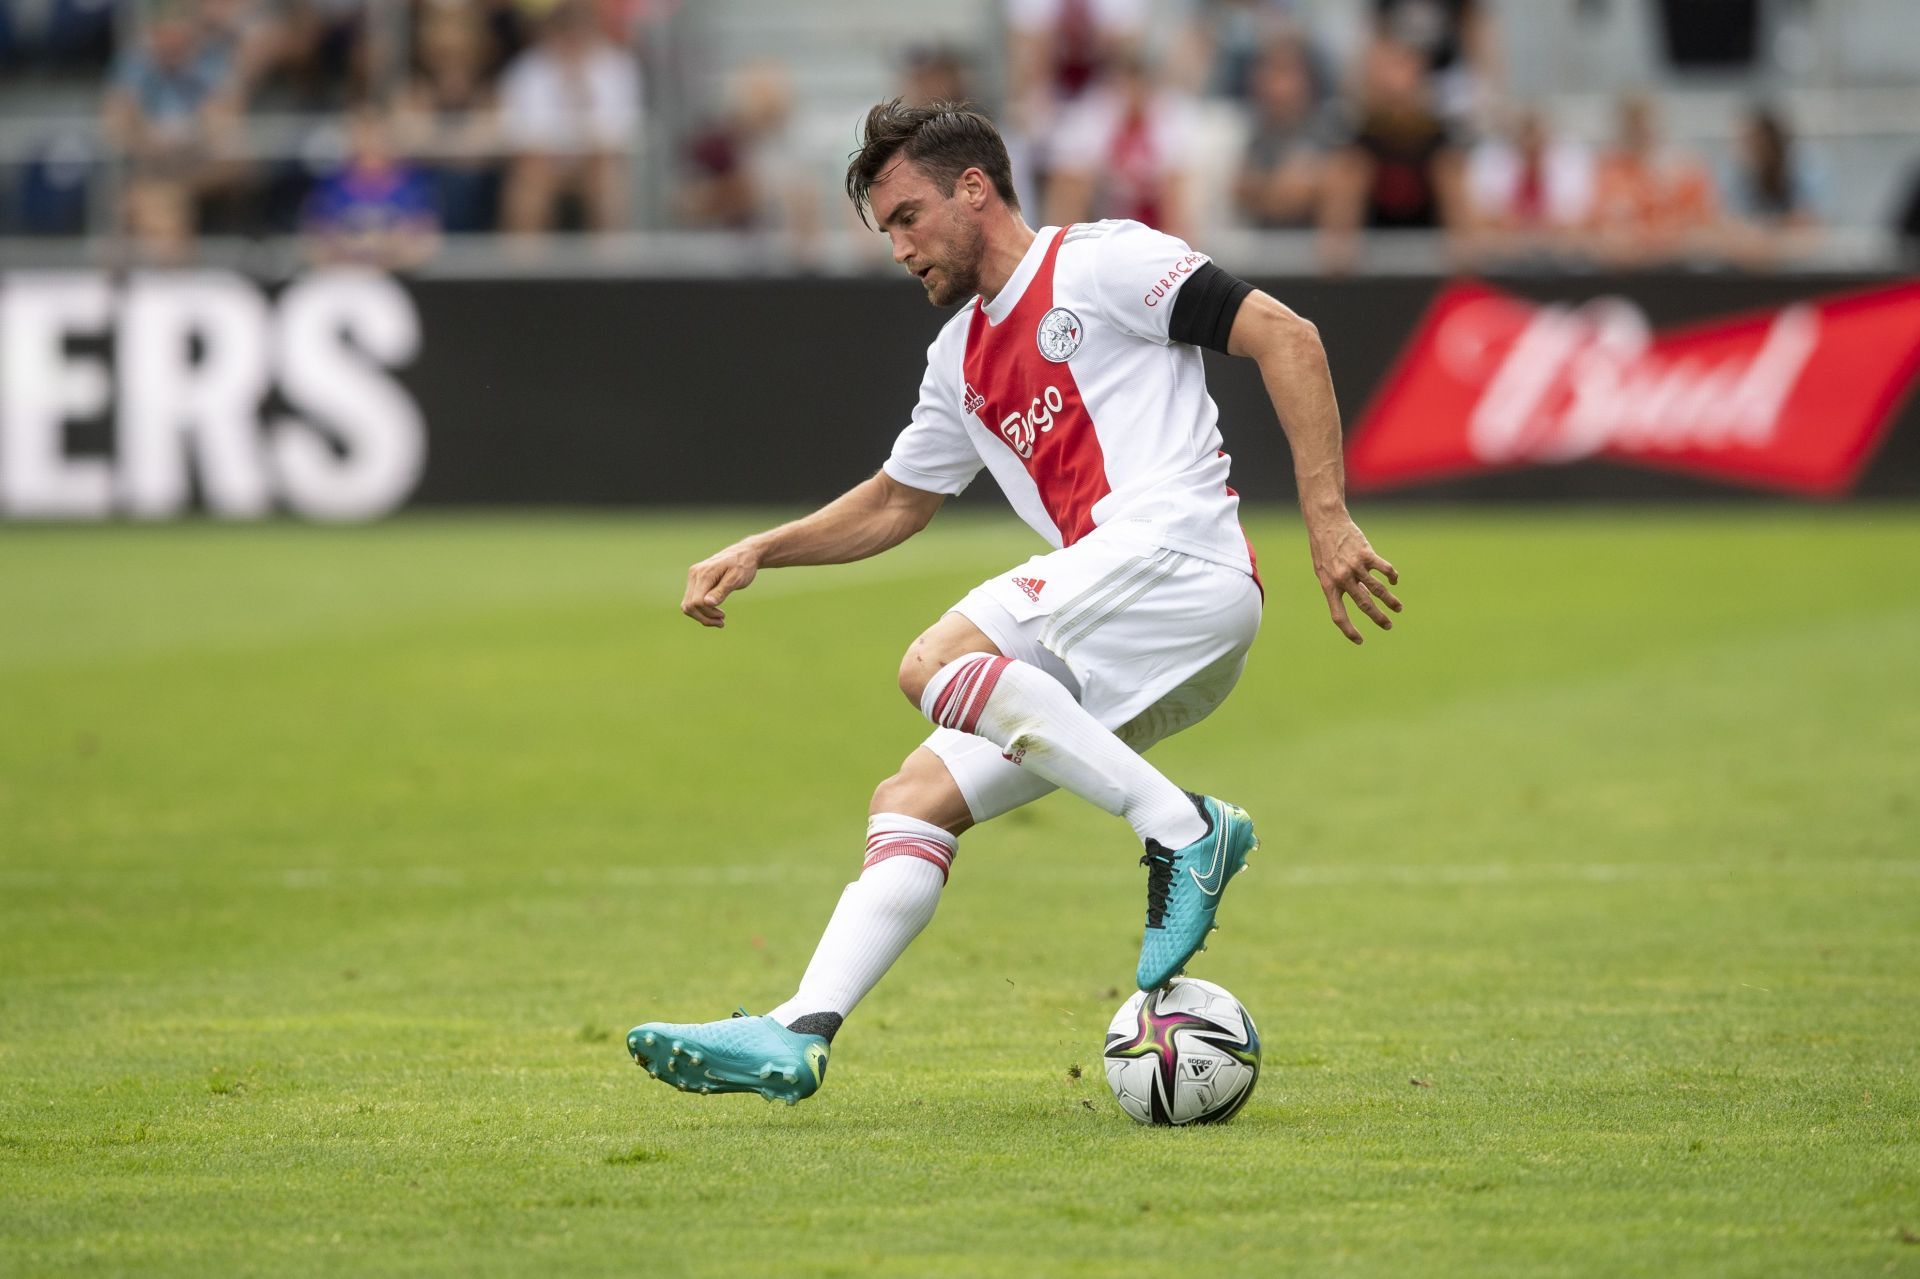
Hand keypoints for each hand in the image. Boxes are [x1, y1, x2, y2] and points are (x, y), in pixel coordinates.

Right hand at [681, 541, 761, 627]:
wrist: (744, 554)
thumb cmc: (743, 566)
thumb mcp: (736, 579)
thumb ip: (721, 591)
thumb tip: (707, 603)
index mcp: (704, 573)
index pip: (697, 601)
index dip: (708, 613)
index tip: (723, 616)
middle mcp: (694, 574)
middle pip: (689, 605)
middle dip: (704, 618)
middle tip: (721, 622)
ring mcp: (693, 577)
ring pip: (687, 605)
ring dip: (701, 616)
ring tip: (719, 620)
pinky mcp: (695, 580)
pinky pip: (691, 600)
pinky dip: (700, 610)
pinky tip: (714, 614)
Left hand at [1307, 513, 1400, 644]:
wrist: (1326, 523)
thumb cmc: (1324, 549)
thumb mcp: (1325, 571)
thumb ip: (1341, 586)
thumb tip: (1365, 598)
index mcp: (1328, 586)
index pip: (1338, 615)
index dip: (1349, 630)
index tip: (1359, 640)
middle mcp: (1342, 579)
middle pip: (1364, 605)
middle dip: (1378, 618)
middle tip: (1388, 626)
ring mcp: (1355, 566)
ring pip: (1378, 589)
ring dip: (1390, 601)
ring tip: (1398, 608)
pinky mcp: (1366, 554)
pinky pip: (1384, 569)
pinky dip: (1392, 576)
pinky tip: (1394, 580)